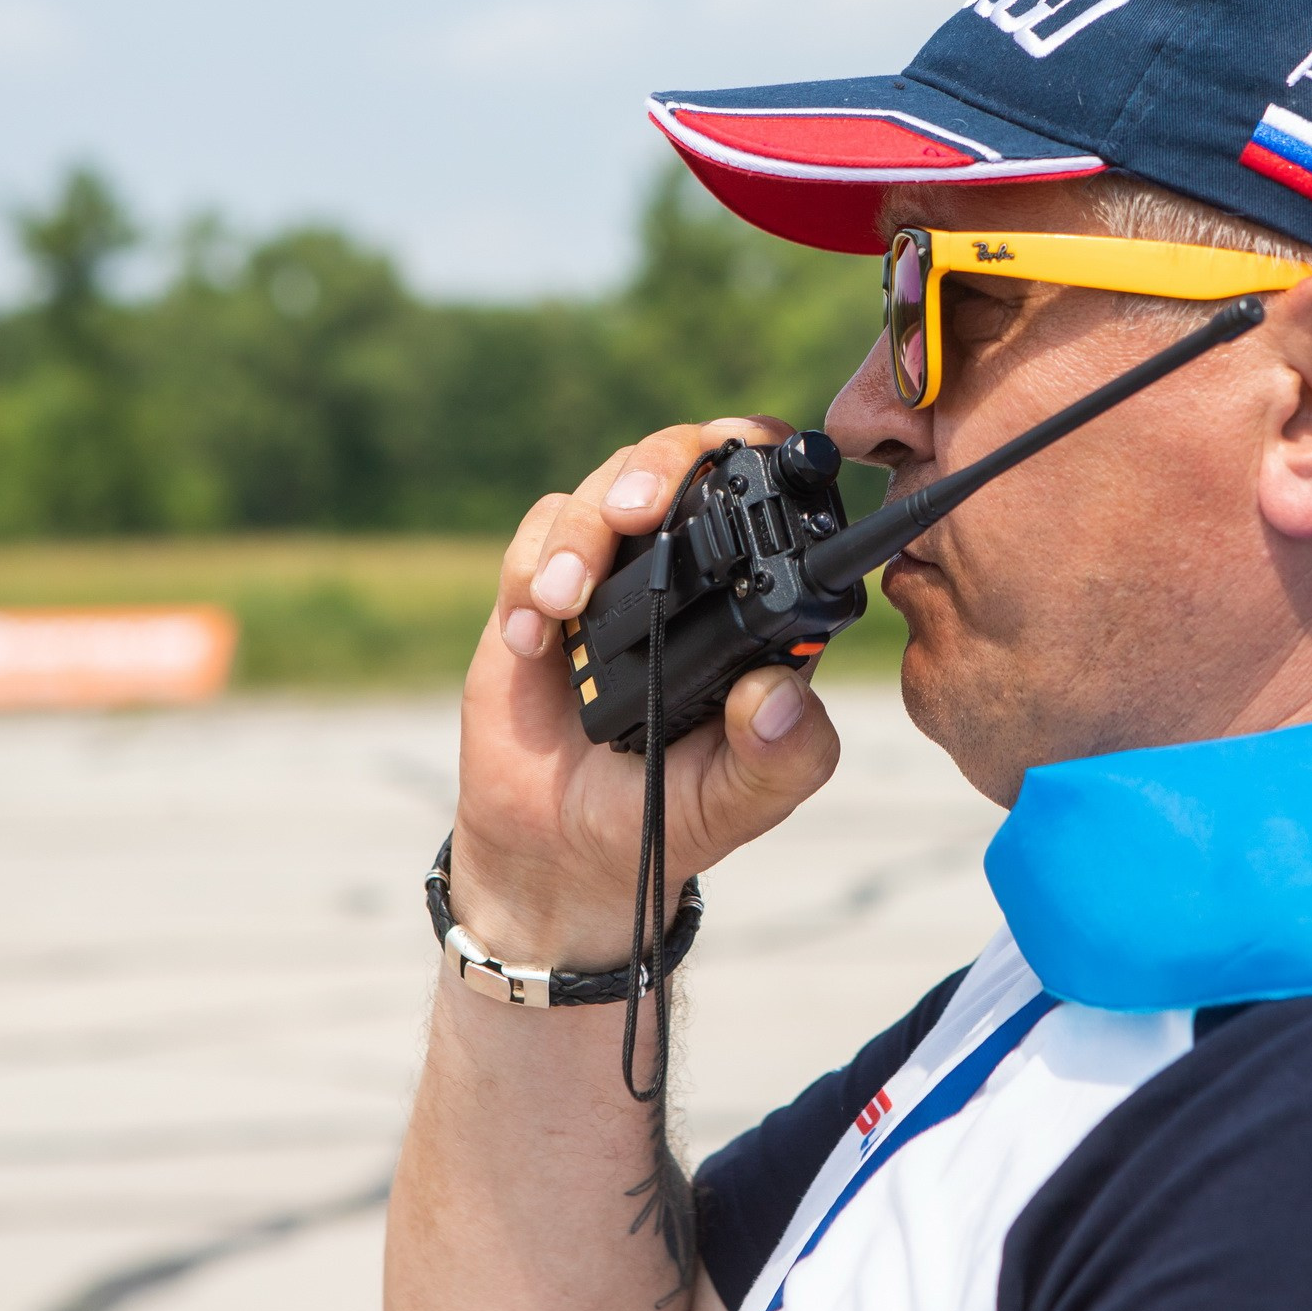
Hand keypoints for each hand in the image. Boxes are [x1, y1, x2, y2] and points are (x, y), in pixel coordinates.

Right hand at [453, 417, 844, 968]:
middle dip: (662, 463)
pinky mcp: (543, 588)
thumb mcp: (739, 802)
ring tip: (566, 605)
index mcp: (757, 603)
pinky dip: (529, 568)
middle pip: (686, 460)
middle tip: (638, 509)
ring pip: (606, 485)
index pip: (776, 497)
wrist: (557, 853)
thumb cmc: (664, 818)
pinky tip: (532, 637)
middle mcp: (690, 572)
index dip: (767, 457)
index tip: (748, 463)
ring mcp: (615, 574)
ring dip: (581, 529)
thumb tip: (778, 693)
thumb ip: (782, 758)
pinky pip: (536, 534)